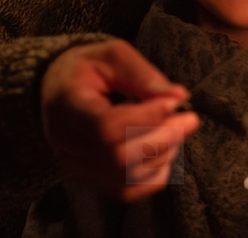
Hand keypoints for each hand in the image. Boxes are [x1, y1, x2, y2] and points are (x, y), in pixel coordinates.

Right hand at [40, 40, 199, 200]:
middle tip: (190, 119)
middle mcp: (66, 143)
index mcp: (67, 105)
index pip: (106, 126)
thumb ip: (142, 74)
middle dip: (163, 139)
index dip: (147, 118)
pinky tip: (166, 153)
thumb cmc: (88, 69)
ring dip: (162, 155)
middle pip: (118, 157)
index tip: (175, 102)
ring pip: (125, 177)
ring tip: (177, 130)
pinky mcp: (90, 177)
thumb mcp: (112, 55)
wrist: (57, 91)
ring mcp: (76, 165)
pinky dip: (154, 177)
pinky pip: (126, 191)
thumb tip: (178, 96)